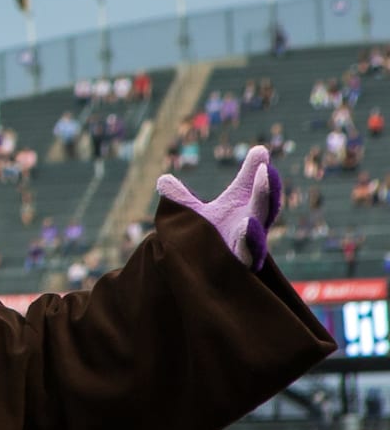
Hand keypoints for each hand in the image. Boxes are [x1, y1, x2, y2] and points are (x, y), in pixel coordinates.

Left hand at [155, 145, 281, 269]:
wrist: (196, 275)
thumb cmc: (202, 242)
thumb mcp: (192, 217)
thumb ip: (182, 198)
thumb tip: (164, 178)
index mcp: (243, 213)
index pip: (254, 191)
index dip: (257, 174)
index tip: (261, 154)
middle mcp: (249, 231)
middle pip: (262, 210)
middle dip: (265, 192)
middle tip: (264, 171)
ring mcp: (244, 250)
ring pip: (255, 237)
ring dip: (256, 221)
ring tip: (254, 208)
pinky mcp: (237, 267)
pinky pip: (246, 256)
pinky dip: (248, 243)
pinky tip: (247, 226)